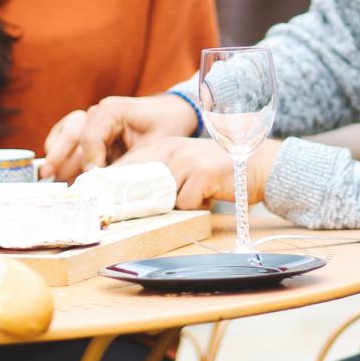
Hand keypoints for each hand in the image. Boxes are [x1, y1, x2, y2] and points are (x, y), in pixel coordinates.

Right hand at [40, 94, 198, 181]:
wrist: (171, 114)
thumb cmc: (164, 126)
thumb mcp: (152, 148)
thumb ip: (129, 166)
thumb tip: (108, 188)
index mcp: (112, 110)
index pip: (90, 135)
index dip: (89, 158)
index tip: (91, 178)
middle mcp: (97, 112)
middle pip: (72, 133)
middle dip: (61, 155)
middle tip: (51, 177)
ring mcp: (90, 119)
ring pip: (65, 134)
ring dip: (57, 154)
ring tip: (48, 176)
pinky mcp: (89, 130)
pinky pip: (66, 137)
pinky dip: (59, 150)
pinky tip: (54, 167)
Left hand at [119, 138, 282, 210]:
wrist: (258, 164)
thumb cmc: (219, 170)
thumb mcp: (186, 163)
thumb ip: (163, 172)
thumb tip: (132, 197)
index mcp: (164, 145)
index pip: (128, 164)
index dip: (113, 184)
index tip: (100, 201)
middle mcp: (172, 150)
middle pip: (137, 181)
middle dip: (130, 201)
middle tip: (121, 214)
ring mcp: (187, 162)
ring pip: (161, 196)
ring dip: (171, 205)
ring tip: (188, 197)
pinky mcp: (202, 176)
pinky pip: (185, 204)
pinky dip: (194, 207)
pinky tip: (208, 197)